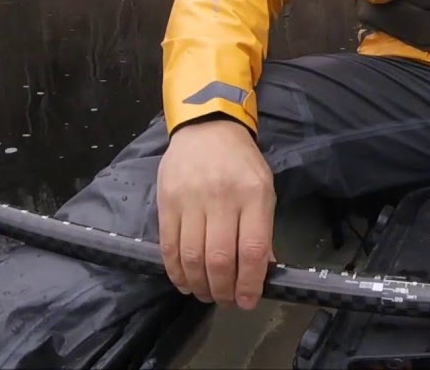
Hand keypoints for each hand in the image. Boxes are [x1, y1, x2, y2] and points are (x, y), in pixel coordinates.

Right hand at [156, 118, 275, 309]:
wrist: (206, 128)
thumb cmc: (240, 162)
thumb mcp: (263, 189)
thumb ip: (262, 229)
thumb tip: (262, 270)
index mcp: (254, 195)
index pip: (252, 249)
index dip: (249, 282)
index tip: (248, 301)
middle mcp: (222, 198)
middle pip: (220, 258)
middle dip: (223, 290)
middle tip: (226, 302)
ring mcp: (191, 200)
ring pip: (193, 257)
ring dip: (200, 285)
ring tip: (206, 295)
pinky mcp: (166, 202)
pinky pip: (169, 246)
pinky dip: (176, 271)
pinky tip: (185, 282)